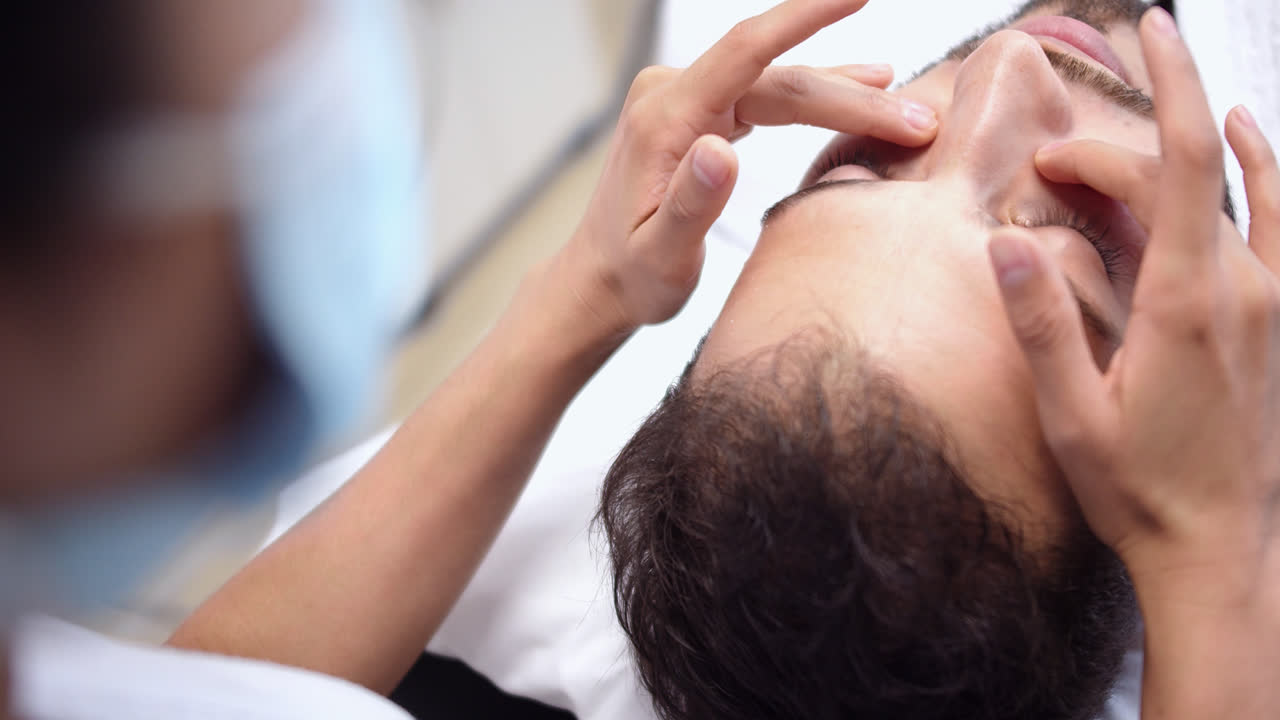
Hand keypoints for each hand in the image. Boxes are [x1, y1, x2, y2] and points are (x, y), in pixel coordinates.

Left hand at [564, 0, 938, 333]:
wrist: (600, 280)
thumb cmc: (630, 276)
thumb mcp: (659, 255)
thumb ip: (690, 205)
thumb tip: (721, 151)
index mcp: (664, 118)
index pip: (747, 50)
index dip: (805, 15)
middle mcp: (673, 95)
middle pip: (779, 78)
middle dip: (853, 98)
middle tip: (920, 122)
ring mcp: (686, 100)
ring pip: (781, 85)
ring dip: (844, 96)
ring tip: (908, 107)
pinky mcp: (700, 113)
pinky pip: (768, 93)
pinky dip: (817, 96)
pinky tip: (863, 85)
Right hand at [987, 9, 1279, 594]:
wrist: (1221, 546)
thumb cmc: (1139, 490)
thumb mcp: (1071, 417)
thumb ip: (1042, 325)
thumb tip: (1006, 243)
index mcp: (1186, 304)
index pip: (1183, 162)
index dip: (1171, 83)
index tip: (1151, 27)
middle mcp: (1241, 288)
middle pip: (1183, 177)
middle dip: (1111, 154)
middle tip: (1047, 172)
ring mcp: (1270, 301)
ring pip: (1229, 190)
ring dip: (1182, 144)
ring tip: (1144, 109)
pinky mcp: (1276, 319)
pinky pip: (1276, 218)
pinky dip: (1263, 167)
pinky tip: (1250, 132)